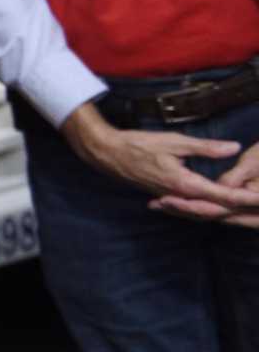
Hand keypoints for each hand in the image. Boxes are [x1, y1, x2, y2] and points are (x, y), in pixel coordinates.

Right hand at [59, 103, 255, 224]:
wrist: (107, 153)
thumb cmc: (139, 144)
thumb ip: (205, 147)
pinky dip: (206, 208)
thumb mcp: (175, 141)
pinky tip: (213, 206)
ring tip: (242, 206)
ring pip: (203, 210)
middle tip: (258, 203)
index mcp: (185, 183)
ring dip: (224, 210)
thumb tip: (233, 147)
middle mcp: (179, 196)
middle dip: (239, 207)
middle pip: (216, 208)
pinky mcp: (165, 196)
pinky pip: (191, 207)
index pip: (223, 195)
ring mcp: (171, 198)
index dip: (245, 197)